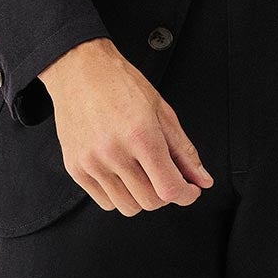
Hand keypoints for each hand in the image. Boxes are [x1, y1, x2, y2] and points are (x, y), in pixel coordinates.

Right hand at [38, 38, 213, 215]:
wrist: (79, 70)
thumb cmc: (120, 84)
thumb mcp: (162, 112)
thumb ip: (184, 151)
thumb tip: (202, 179)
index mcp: (141, 136)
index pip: (169, 188)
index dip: (186, 195)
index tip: (189, 190)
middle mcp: (114, 152)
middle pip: (150, 201)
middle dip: (165, 194)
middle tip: (165, 176)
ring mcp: (91, 162)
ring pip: (127, 206)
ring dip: (141, 197)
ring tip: (142, 174)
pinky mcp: (75, 167)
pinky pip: (104, 201)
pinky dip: (118, 194)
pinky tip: (121, 174)